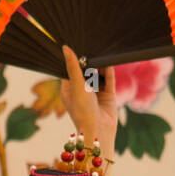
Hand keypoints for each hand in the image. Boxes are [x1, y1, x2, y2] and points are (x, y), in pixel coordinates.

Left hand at [60, 45, 117, 159]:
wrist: (99, 130)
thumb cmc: (82, 111)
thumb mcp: (76, 85)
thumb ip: (73, 66)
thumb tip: (65, 48)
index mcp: (69, 90)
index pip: (70, 71)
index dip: (73, 60)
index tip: (76, 46)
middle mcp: (82, 92)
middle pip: (85, 72)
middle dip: (88, 62)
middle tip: (90, 45)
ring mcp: (95, 94)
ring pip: (98, 75)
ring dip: (99, 66)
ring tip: (100, 51)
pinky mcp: (108, 96)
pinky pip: (109, 80)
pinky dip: (109, 71)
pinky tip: (109, 60)